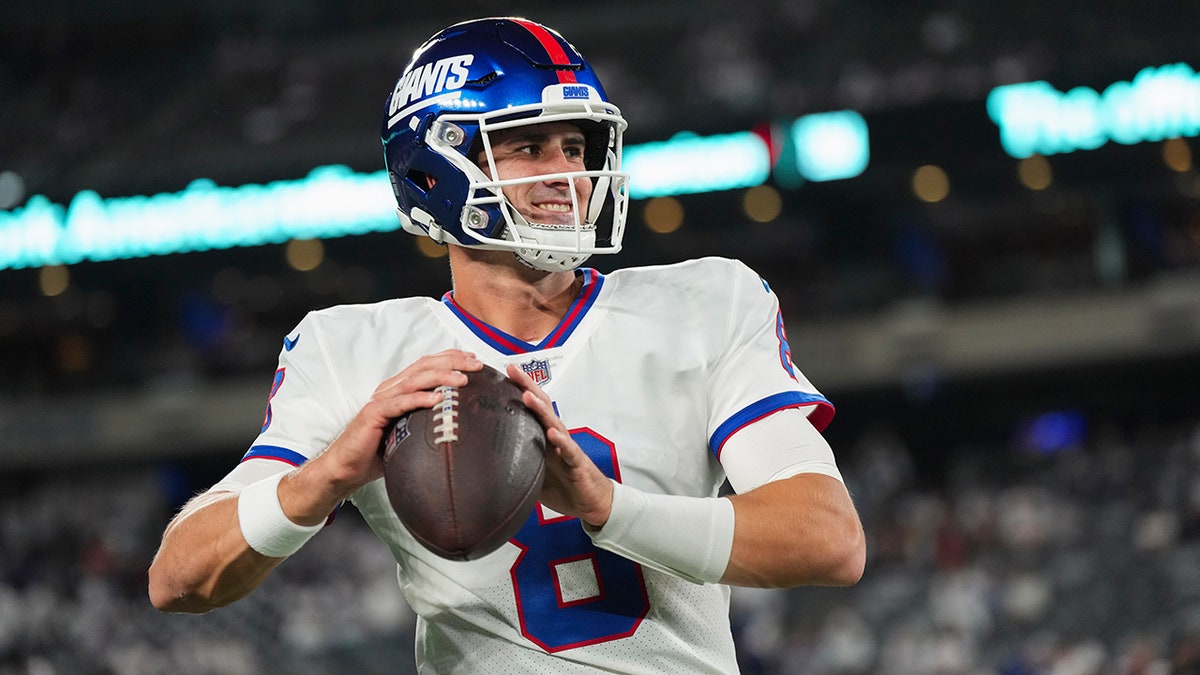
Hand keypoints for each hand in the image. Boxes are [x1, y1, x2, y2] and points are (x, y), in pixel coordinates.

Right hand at [286, 350, 483, 521]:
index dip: (450, 358)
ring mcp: (381, 400)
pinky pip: (399, 403)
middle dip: (452, 362)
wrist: (345, 468)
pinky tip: (437, 399)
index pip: (426, 365)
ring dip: (440, 377)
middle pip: (424, 367)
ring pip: (414, 381)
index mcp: (398, 389)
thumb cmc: (377, 452)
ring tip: (462, 379)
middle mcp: (390, 389)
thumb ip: (427, 422)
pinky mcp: (373, 414)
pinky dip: (419, 399)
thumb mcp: (409, 433)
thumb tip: (459, 425)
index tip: (473, 359)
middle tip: (476, 363)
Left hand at [506, 363, 613, 527]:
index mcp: (542, 437)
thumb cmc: (563, 485)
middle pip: (541, 406)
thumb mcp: (531, 474)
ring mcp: (566, 447)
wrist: (590, 502)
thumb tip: (483, 466)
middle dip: (527, 386)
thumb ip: (513, 465)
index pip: (529, 408)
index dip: (517, 390)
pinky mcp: (576, 462)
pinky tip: (552, 433)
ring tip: (527, 396)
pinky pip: (569, 449)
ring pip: (553, 423)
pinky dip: (561, 441)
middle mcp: (554, 436)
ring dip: (540, 409)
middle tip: (513, 370)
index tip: (502, 374)